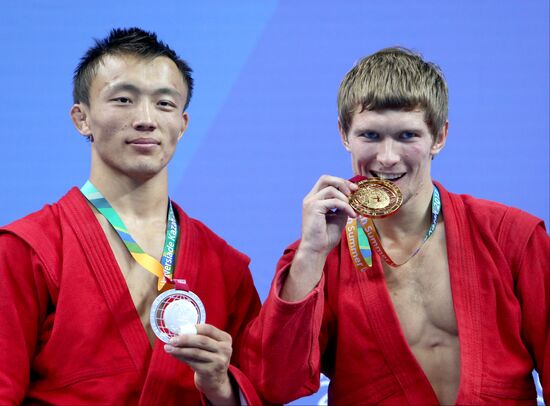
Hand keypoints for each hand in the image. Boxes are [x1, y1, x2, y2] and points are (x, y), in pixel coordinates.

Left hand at [164, 324, 236, 404]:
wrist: (216, 381)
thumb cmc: (210, 358)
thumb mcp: (212, 346)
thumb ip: (201, 338)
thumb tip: (179, 332)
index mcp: (225, 339)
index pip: (209, 329)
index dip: (194, 328)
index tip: (180, 328)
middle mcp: (225, 349)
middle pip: (202, 340)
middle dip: (185, 339)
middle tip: (172, 339)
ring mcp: (219, 361)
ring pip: (196, 352)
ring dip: (180, 349)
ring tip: (168, 347)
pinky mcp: (210, 371)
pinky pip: (192, 362)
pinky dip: (181, 357)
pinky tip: (173, 354)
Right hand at [281, 175, 356, 300]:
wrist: (316, 250)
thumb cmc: (325, 237)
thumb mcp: (338, 218)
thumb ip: (343, 206)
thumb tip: (354, 198)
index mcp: (314, 199)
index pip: (327, 182)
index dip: (341, 182)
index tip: (354, 190)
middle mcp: (310, 198)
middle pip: (325, 178)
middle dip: (342, 182)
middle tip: (354, 192)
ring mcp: (311, 202)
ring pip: (331, 188)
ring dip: (346, 198)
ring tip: (353, 209)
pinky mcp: (314, 208)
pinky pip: (334, 201)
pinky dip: (345, 206)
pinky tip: (352, 216)